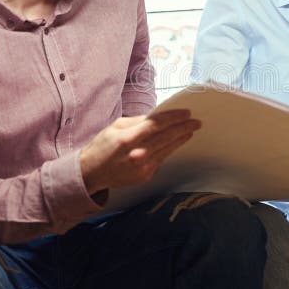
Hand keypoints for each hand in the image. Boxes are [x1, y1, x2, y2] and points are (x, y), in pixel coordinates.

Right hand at [79, 109, 200, 194]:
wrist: (91, 172)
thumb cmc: (103, 146)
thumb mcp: (116, 126)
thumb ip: (138, 121)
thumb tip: (158, 116)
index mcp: (127, 138)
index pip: (157, 124)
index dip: (174, 118)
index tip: (186, 113)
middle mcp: (137, 154)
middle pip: (166, 137)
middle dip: (184, 128)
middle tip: (196, 122)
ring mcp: (142, 167)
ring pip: (168, 149)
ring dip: (181, 139)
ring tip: (190, 131)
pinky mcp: (145, 176)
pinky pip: (161, 159)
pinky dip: (169, 150)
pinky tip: (176, 142)